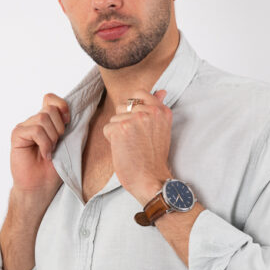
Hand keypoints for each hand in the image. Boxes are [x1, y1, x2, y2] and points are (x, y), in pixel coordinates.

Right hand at [10, 93, 69, 196]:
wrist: (41, 186)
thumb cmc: (54, 168)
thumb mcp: (66, 142)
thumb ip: (66, 125)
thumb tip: (72, 109)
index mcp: (46, 121)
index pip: (50, 98)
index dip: (62, 106)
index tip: (68, 122)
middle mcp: (34, 121)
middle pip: (50, 108)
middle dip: (59, 127)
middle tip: (57, 144)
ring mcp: (24, 127)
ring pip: (43, 118)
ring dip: (52, 137)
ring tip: (49, 151)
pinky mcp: (17, 135)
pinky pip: (35, 130)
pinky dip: (44, 143)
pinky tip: (44, 154)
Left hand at [103, 89, 171, 204]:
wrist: (151, 179)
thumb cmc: (154, 157)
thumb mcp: (161, 128)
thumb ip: (158, 107)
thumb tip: (161, 90)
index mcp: (162, 110)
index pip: (139, 93)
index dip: (133, 108)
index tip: (138, 124)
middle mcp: (149, 112)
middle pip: (123, 106)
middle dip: (125, 121)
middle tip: (137, 140)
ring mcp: (135, 119)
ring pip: (114, 118)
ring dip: (118, 132)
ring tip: (132, 145)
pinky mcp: (120, 129)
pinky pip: (107, 129)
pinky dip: (112, 141)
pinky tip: (124, 150)